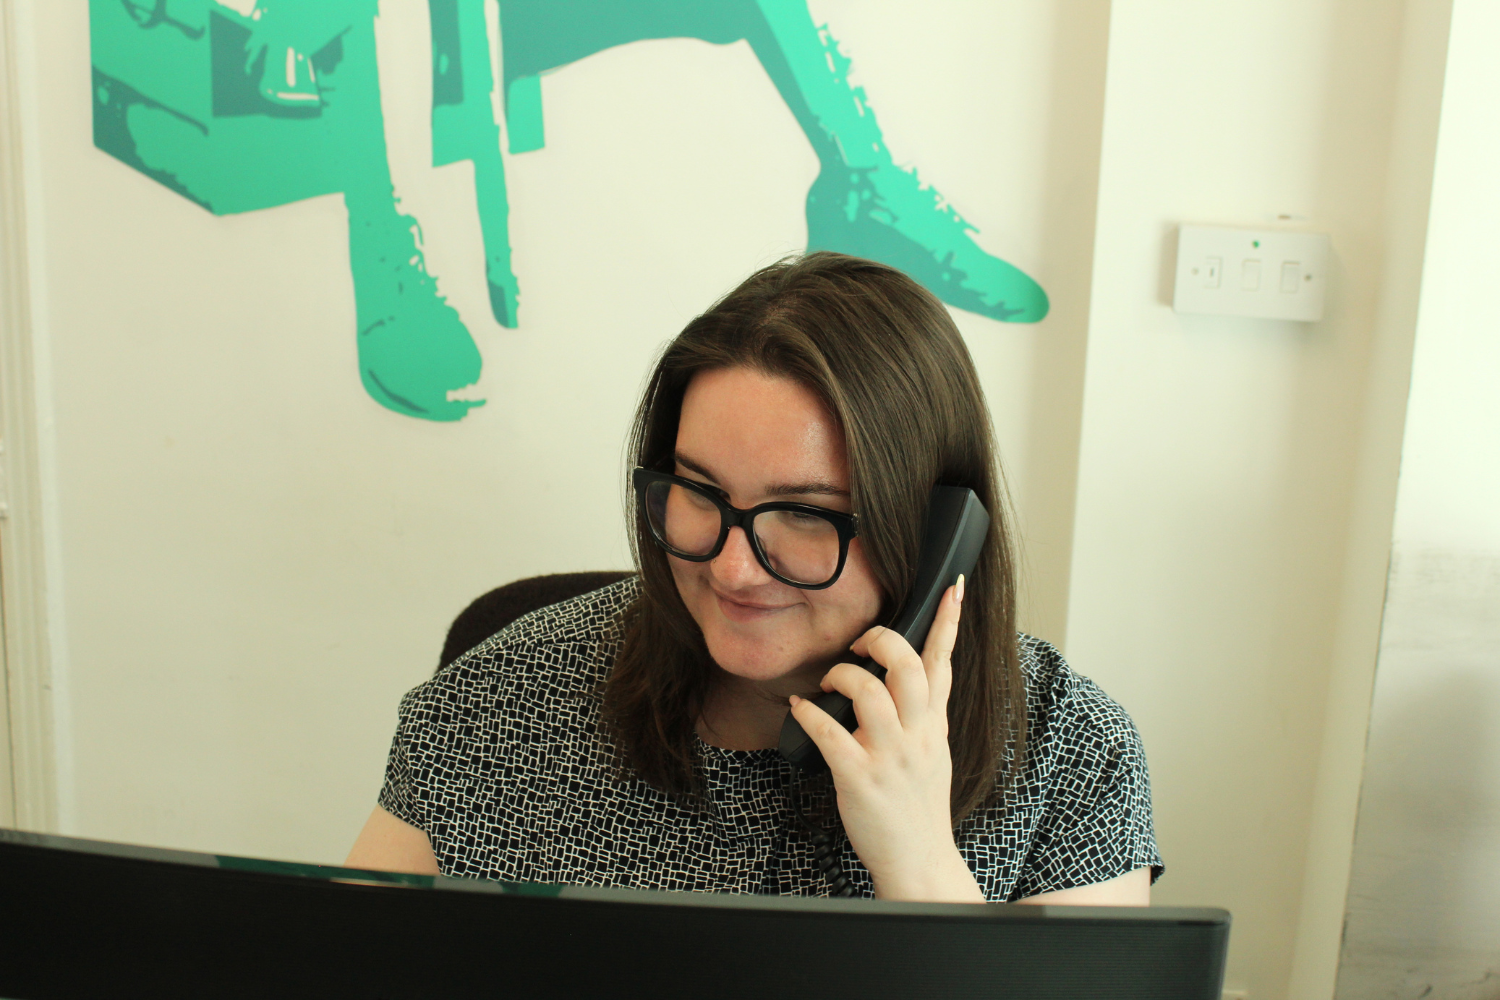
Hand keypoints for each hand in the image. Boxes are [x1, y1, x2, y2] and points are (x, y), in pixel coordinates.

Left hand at [788, 576, 983, 902]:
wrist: (919, 860)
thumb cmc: (918, 805)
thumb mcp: (934, 752)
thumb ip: (924, 713)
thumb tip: (910, 677)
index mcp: (933, 725)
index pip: (944, 663)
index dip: (948, 622)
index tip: (953, 586)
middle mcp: (916, 735)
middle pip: (907, 666)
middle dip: (881, 641)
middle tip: (860, 644)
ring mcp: (889, 756)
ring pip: (868, 692)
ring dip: (841, 676)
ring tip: (828, 683)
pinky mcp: (859, 777)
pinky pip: (830, 733)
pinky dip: (809, 714)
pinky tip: (801, 709)